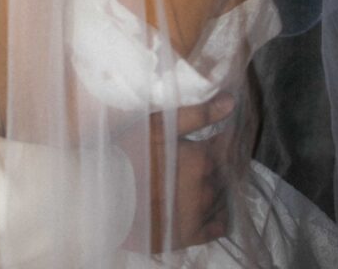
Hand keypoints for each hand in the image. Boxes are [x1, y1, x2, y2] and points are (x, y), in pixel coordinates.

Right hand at [119, 93, 234, 252]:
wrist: (107, 198)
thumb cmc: (129, 155)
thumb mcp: (158, 127)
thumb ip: (197, 114)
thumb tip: (230, 101)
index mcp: (202, 158)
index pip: (228, 145)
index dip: (226, 138)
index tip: (218, 134)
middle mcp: (207, 186)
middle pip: (226, 171)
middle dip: (222, 162)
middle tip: (205, 156)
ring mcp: (201, 213)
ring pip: (224, 196)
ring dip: (220, 186)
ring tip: (204, 178)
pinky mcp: (192, 235)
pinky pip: (219, 226)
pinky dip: (220, 214)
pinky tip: (211, 206)